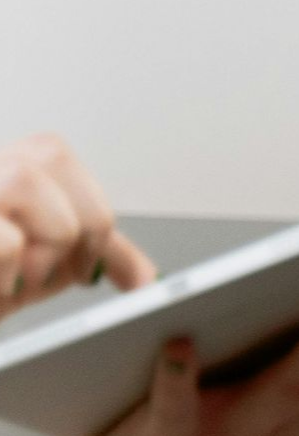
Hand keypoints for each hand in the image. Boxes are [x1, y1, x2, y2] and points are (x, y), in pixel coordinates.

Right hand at [0, 133, 153, 318]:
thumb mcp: (41, 265)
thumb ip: (94, 256)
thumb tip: (148, 279)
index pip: (55, 153)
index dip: (88, 212)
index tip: (85, 266)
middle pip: (46, 158)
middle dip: (73, 227)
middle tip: (56, 275)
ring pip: (22, 182)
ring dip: (41, 248)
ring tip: (17, 282)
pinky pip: (2, 237)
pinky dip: (8, 272)